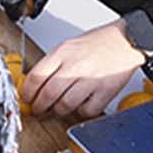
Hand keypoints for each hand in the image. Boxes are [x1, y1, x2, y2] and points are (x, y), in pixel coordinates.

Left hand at [23, 21, 144, 118]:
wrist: (126, 40)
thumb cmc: (98, 43)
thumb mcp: (68, 46)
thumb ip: (52, 64)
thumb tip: (35, 83)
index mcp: (62, 53)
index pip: (36, 77)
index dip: (27, 93)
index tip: (26, 99)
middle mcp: (75, 66)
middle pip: (48, 94)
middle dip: (39, 107)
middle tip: (38, 110)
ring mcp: (91, 79)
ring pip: (65, 105)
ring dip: (58, 111)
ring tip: (57, 109)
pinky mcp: (105, 91)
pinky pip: (87, 110)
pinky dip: (81, 112)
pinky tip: (81, 105)